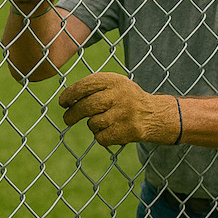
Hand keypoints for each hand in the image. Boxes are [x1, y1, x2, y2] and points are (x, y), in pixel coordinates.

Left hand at [58, 72, 179, 146]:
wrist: (155, 114)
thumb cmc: (125, 99)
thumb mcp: (113, 85)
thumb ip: (92, 88)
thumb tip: (65, 100)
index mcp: (115, 80)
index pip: (86, 85)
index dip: (70, 94)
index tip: (62, 102)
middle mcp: (121, 95)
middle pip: (87, 106)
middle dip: (72, 114)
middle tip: (67, 119)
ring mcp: (125, 113)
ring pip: (93, 123)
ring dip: (92, 125)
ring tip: (101, 122)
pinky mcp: (129, 130)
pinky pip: (101, 137)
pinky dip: (101, 136)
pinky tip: (110, 131)